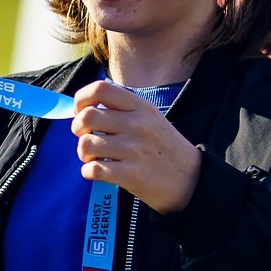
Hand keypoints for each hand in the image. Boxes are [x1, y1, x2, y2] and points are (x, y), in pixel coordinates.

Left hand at [71, 82, 202, 213]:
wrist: (192, 180)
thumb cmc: (164, 149)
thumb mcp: (151, 119)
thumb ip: (122, 110)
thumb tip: (82, 110)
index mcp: (141, 107)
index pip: (100, 89)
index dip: (81, 99)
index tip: (81, 112)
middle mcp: (137, 124)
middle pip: (87, 117)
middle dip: (78, 129)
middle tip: (86, 137)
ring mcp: (134, 149)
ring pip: (86, 144)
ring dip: (83, 154)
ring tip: (94, 158)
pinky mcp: (131, 174)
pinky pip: (93, 169)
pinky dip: (88, 172)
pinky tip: (98, 172)